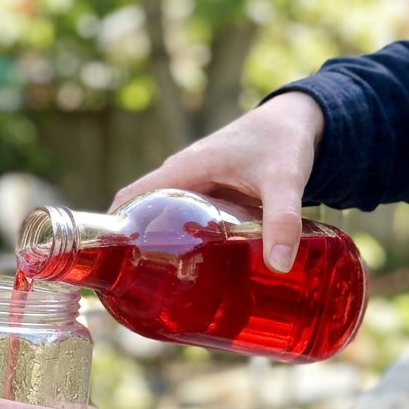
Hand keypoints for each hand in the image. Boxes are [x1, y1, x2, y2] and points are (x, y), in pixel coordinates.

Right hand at [112, 91, 324, 273]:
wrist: (300, 119)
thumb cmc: (285, 141)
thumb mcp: (285, 179)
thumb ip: (283, 220)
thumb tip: (279, 266)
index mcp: (185, 169)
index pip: (129, 198)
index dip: (111, 229)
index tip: (107, 265)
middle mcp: (182, 176)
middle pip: (141, 214)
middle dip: (134, 248)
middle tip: (136, 290)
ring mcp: (195, 185)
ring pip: (163, 218)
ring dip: (157, 246)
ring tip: (157, 288)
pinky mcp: (210, 195)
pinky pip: (184, 219)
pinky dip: (180, 241)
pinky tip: (191, 270)